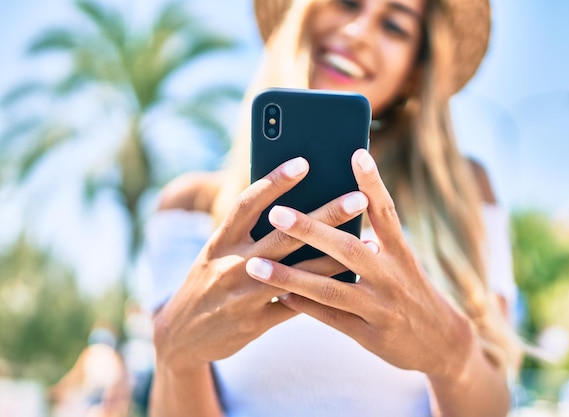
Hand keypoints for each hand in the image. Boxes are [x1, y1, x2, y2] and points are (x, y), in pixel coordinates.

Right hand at [153, 157, 368, 374]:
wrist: (180, 336)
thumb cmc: (207, 282)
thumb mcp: (215, 252)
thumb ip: (245, 231)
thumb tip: (290, 203)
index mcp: (220, 241)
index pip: (248, 204)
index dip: (275, 181)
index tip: (304, 162)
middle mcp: (231, 265)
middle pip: (284, 235)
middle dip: (325, 216)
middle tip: (357, 198)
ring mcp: (243, 296)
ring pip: (298, 273)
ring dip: (336, 257)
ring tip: (369, 243)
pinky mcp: (255, 324)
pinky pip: (297, 307)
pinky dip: (323, 293)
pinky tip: (351, 281)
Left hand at [245, 149, 473, 379]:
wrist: (443, 342)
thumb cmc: (413, 292)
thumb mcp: (405, 263)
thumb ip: (377, 241)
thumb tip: (340, 210)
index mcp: (402, 254)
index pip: (386, 212)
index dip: (372, 183)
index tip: (356, 154)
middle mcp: (392, 277)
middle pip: (348, 248)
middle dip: (311, 230)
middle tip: (277, 212)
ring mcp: (380, 308)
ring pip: (329, 289)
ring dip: (290, 276)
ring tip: (255, 265)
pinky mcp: (370, 335)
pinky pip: (329, 318)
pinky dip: (302, 306)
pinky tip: (277, 296)